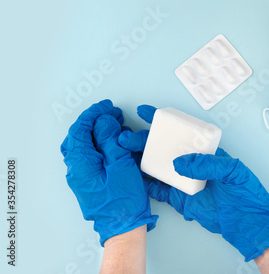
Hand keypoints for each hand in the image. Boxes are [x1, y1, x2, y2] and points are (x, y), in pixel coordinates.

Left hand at [60, 99, 157, 245]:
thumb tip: (103, 122)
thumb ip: (110, 140)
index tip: (107, 107)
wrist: (124, 228)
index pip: (80, 130)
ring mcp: (83, 177)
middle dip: (95, 122)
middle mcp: (77, 170)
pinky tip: (114, 143)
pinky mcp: (91, 182)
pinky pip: (91, 157)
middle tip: (113, 114)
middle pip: (79, 137)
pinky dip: (101, 145)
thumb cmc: (124, 201)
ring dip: (99, 133)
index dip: (93, 115)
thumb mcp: (121, 165)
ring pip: (85, 147)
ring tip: (117, 126)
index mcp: (81, 164)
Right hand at [118, 105, 268, 260]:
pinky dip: (146, 183)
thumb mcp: (232, 171)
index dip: (164, 121)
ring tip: (123, 153)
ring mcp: (184, 181)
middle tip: (127, 138)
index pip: (183, 132)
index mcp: (205, 151)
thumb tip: (179, 163)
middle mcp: (192, 163)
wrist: (248, 222)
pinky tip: (134, 177)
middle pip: (164, 147)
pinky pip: (159, 190)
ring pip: (158, 166)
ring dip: (141, 159)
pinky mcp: (180, 199)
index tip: (146, 111)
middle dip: (144, 140)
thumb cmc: (247, 192)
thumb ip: (207, 164)